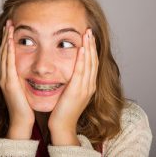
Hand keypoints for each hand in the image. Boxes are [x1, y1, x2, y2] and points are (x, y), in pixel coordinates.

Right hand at [0, 20, 34, 138]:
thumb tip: (36, 66)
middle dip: (5, 35)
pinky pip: (8, 63)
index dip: (8, 40)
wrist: (22, 119)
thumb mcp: (25, 86)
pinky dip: (8, 51)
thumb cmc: (26, 104)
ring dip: (5, 39)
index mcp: (9, 75)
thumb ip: (26, 75)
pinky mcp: (8, 83)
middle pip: (3, 50)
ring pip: (4, 54)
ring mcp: (5, 78)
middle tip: (8, 21)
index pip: (8, 53)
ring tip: (8, 26)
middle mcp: (4, 75)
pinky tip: (9, 41)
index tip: (13, 27)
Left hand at [48, 29, 98, 144]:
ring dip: (89, 48)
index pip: (93, 63)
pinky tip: (82, 49)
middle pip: (93, 61)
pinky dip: (83, 60)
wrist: (62, 126)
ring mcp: (85, 88)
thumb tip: (70, 71)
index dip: (92, 49)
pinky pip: (81, 72)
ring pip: (89, 64)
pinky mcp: (77, 91)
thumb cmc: (64, 110)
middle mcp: (90, 85)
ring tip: (87, 34)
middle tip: (89, 31)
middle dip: (92, 45)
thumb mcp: (71, 93)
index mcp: (89, 85)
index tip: (89, 37)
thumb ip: (73, 82)